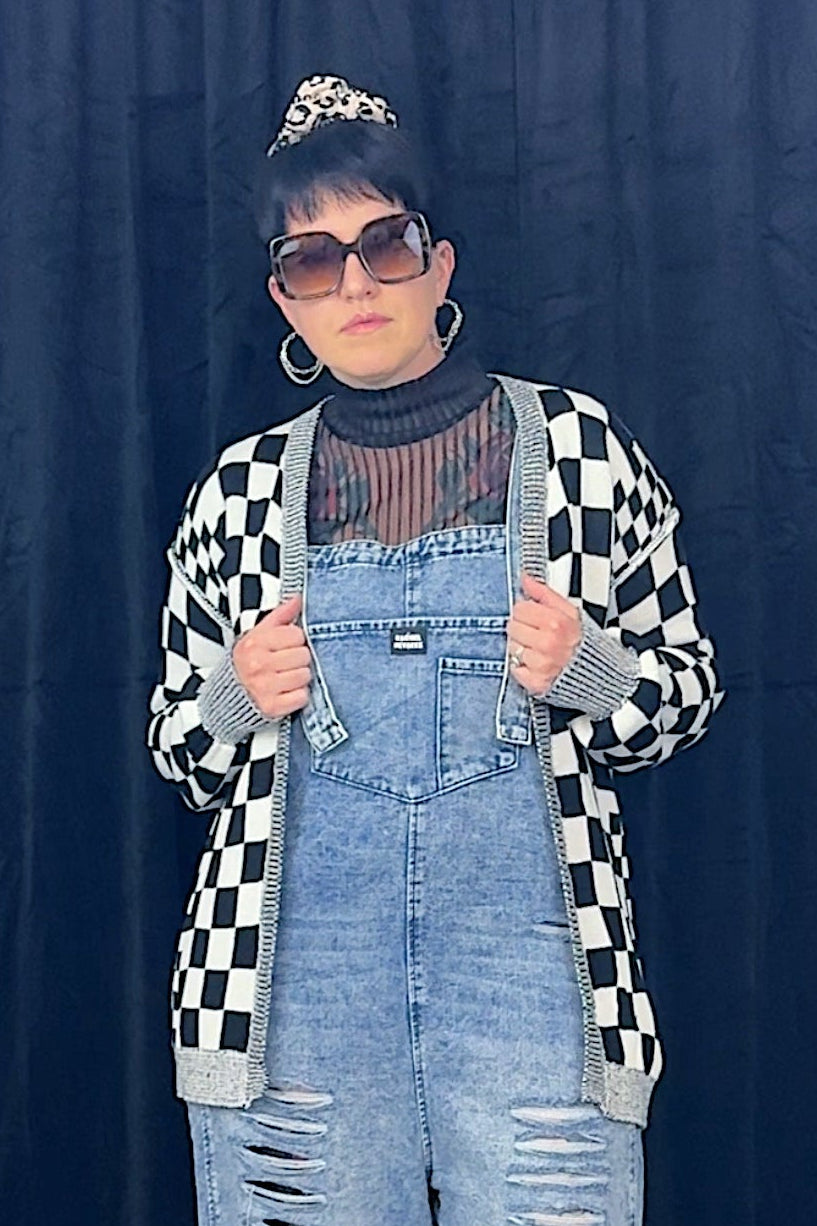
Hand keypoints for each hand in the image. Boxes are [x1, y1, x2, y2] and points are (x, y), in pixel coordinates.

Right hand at [232, 594, 311, 717]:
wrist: (226, 697)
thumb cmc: (247, 662)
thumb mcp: (257, 635)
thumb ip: (280, 615)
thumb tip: (298, 598)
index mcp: (255, 643)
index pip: (296, 635)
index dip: (295, 640)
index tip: (287, 646)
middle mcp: (258, 664)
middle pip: (303, 655)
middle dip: (299, 659)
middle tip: (287, 662)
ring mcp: (264, 687)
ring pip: (305, 675)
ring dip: (300, 677)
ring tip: (287, 677)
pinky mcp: (271, 707)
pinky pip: (302, 697)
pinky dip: (298, 696)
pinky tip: (287, 692)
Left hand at [506, 572, 581, 695]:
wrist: (599, 672)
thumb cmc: (583, 641)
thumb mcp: (570, 611)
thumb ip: (544, 593)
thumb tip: (525, 578)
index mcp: (555, 622)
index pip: (519, 609)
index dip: (526, 611)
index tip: (534, 616)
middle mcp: (547, 643)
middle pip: (512, 627)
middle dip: (522, 628)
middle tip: (537, 633)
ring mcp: (541, 664)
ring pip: (512, 648)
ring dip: (521, 648)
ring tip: (538, 649)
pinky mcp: (536, 682)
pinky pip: (515, 669)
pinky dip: (522, 667)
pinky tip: (536, 663)